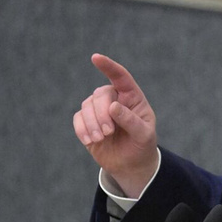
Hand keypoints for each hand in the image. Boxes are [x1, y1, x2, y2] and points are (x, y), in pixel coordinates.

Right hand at [72, 54, 158, 196]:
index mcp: (131, 97)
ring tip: (101, 138)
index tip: (95, 58)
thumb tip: (112, 106)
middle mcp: (114, 99)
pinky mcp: (86, 123)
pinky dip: (82, 129)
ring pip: (87, 106)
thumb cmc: (141, 144)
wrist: (131, 164)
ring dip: (92, 123)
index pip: (120, 76)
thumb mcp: (143, 134)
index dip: (108, 66)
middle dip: (102, 113)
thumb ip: (131, 120)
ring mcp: (98, 110)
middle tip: (109, 133)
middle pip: (100, 94)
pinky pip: (78, 119)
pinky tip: (90, 141)